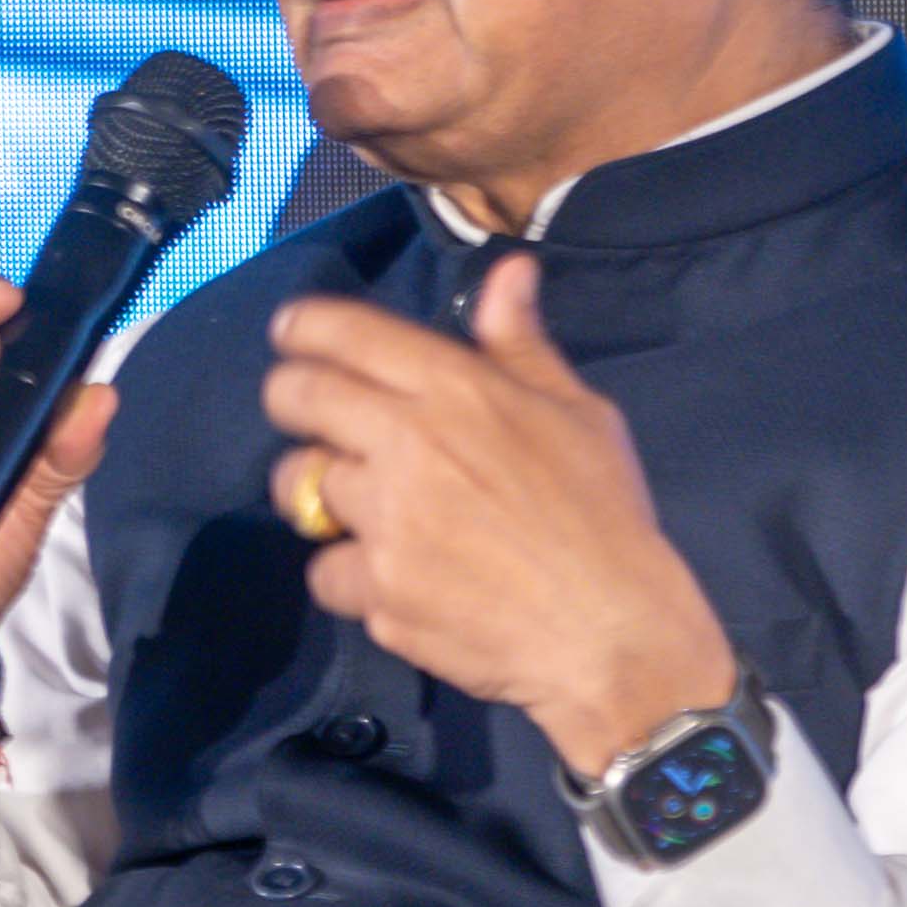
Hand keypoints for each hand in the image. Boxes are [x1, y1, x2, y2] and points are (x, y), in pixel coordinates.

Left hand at [260, 250, 736, 777]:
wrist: (616, 636)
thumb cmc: (605, 517)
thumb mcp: (580, 416)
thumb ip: (520, 344)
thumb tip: (507, 270)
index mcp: (456, 389)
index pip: (339, 332)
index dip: (301, 330)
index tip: (291, 336)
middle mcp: (407, 442)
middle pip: (294, 397)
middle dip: (290, 402)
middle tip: (310, 420)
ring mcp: (387, 518)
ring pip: (300, 485)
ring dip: (319, 494)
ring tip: (364, 509)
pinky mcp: (379, 588)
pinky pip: (326, 570)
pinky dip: (351, 578)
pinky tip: (395, 579)